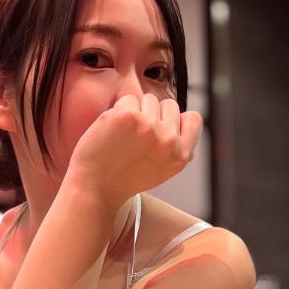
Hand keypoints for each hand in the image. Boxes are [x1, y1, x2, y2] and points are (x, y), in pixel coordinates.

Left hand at [67, 93, 201, 208]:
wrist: (95, 188)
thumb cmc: (125, 178)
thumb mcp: (163, 169)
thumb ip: (175, 145)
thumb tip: (181, 116)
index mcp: (181, 155)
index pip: (193, 118)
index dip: (175, 120)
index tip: (158, 132)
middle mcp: (168, 140)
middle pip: (168, 105)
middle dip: (153, 115)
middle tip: (135, 138)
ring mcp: (148, 126)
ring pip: (148, 99)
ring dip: (135, 111)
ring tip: (123, 135)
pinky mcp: (127, 117)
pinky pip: (127, 100)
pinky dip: (117, 111)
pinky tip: (111, 131)